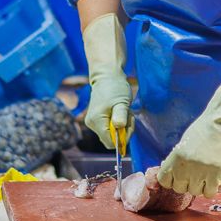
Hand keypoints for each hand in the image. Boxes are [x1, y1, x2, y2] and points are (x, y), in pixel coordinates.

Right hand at [82, 13, 131, 152]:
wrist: (107, 77)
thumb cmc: (115, 88)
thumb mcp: (121, 102)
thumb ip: (120, 116)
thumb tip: (119, 128)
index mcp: (96, 121)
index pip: (110, 143)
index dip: (122, 138)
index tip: (129, 124)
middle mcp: (92, 124)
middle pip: (110, 140)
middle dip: (123, 131)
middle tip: (129, 115)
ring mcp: (93, 122)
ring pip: (111, 134)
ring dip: (121, 126)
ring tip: (124, 111)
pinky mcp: (96, 120)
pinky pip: (109, 129)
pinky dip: (118, 122)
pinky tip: (120, 112)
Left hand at [157, 50, 220, 196]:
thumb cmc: (205, 128)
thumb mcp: (185, 142)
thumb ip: (177, 158)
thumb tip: (173, 171)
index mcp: (175, 156)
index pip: (163, 180)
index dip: (171, 180)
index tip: (178, 176)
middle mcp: (184, 166)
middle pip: (180, 188)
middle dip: (186, 184)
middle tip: (194, 175)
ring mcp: (199, 172)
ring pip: (195, 192)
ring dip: (200, 186)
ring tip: (206, 175)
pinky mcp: (215, 174)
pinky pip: (209, 193)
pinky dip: (211, 189)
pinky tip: (214, 180)